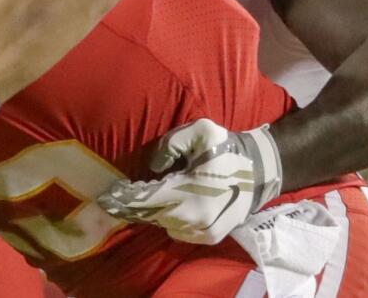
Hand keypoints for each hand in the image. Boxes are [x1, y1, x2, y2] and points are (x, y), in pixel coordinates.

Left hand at [97, 118, 281, 244]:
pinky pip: (178, 232)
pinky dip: (169, 220)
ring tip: (143, 197)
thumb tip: (153, 167)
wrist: (260, 170)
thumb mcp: (200, 131)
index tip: (107, 195)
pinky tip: (167, 205)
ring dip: (153, 212)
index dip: (124, 199)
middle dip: (134, 205)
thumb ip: (170, 145)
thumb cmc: (227, 148)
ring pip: (164, 225)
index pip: (147, 200)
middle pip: (152, 215)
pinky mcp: (210, 237)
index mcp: (191, 193)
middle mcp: (195, 219)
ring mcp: (203, 232)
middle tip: (118, 196)